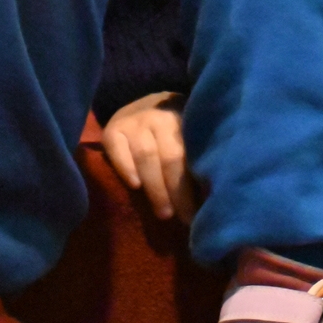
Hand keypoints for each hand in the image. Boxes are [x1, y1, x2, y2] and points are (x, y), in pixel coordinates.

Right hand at [102, 93, 194, 221]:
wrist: (142, 103)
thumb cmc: (171, 129)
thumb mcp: (187, 134)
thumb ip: (194, 157)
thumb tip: (210, 196)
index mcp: (184, 118)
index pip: (190, 154)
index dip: (194, 186)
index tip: (201, 213)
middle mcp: (159, 117)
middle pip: (170, 157)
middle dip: (177, 192)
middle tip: (184, 219)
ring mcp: (135, 121)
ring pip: (146, 156)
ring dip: (155, 188)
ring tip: (164, 213)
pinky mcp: (112, 128)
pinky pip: (118, 149)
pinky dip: (126, 167)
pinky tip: (135, 186)